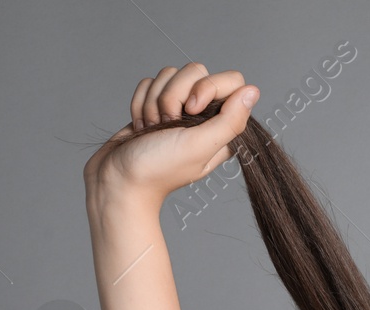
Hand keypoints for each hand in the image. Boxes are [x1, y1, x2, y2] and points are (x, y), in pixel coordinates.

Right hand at [83, 62, 257, 206]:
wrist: (117, 178)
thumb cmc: (158, 168)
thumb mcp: (200, 145)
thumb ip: (230, 120)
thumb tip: (253, 91)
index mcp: (223, 126)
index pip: (230, 80)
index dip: (207, 86)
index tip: (192, 109)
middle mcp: (204, 115)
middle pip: (195, 71)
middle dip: (173, 95)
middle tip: (168, 124)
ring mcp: (179, 109)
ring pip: (169, 75)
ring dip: (154, 102)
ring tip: (153, 129)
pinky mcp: (155, 105)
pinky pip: (149, 83)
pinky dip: (140, 104)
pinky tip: (142, 126)